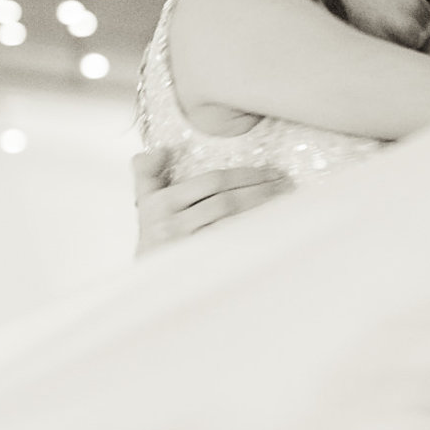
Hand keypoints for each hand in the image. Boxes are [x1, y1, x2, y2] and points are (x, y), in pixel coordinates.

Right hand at [132, 152, 290, 253]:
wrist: (150, 280)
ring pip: (233, 224)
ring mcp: (187, 248)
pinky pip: (235, 245)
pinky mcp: (202, 266)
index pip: (211, 182)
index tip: (269, 171)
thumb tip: (163, 149)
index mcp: (160, 203)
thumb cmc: (154, 234)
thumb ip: (147, 171)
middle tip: (285, 182)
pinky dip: (256, 232)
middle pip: (227, 202)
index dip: (244, 174)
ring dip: (263, 210)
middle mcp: (172, 225)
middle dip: (260, 190)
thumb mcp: (143, 201)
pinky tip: (275, 225)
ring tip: (287, 200)